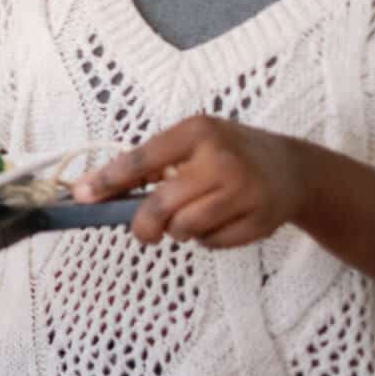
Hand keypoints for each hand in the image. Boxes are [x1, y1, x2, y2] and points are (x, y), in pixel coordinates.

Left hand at [71, 116, 313, 248]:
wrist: (292, 169)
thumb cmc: (226, 154)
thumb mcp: (191, 143)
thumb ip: (147, 165)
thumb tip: (92, 189)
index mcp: (197, 132)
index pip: (142, 159)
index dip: (108, 180)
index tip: (82, 195)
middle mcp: (222, 159)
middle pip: (162, 204)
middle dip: (144, 225)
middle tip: (143, 232)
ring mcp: (245, 190)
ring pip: (186, 228)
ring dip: (178, 231)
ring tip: (188, 219)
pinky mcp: (260, 220)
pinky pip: (212, 243)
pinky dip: (206, 240)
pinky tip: (218, 222)